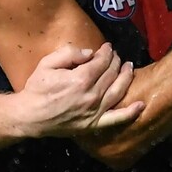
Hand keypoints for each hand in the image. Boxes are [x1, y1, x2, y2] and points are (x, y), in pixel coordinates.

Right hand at [20, 43, 144, 136]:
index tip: (108, 47)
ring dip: (126, 77)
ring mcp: (95, 111)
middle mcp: (91, 94)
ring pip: (118, 91)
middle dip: (116, 61)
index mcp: (80, 78)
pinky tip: (141, 104)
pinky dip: (131, 112)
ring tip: (129, 68)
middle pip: (111, 74)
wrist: (30, 116)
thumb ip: (69, 53)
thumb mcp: (47, 63)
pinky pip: (116, 118)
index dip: (107, 52)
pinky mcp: (94, 124)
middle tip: (116, 56)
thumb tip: (89, 52)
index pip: (102, 61)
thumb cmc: (37, 88)